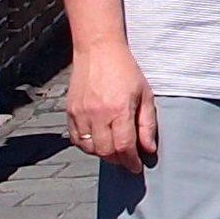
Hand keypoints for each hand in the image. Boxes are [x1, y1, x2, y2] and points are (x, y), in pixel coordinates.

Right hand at [66, 41, 156, 173]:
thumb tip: (149, 148)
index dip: (131, 161)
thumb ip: (147, 123)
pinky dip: (87, 146)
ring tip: (115, 150)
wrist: (98, 51)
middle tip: (127, 160)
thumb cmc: (126, 71)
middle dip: (118, 160)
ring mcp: (80, 114)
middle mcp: (97, 115)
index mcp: (119, 110)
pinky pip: (76, 140)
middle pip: (106, 151)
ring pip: (89, 148)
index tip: (137, 167)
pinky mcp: (69, 112)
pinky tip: (98, 142)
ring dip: (103, 154)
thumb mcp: (145, 94)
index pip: (124, 146)